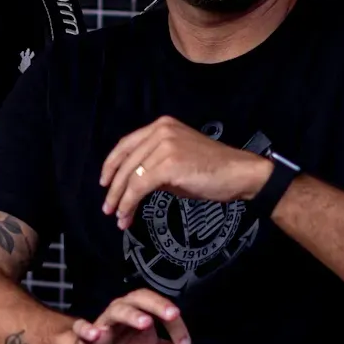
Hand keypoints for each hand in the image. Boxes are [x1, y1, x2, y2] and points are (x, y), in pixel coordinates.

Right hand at [59, 290, 192, 343]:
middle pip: (139, 298)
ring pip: (116, 311)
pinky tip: (95, 334)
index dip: (175, 324)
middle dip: (157, 305)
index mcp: (140, 313)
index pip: (160, 308)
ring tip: (144, 323)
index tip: (185, 343)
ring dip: (131, 314)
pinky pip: (82, 329)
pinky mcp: (85, 338)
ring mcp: (103, 324)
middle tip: (172, 315)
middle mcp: (122, 312)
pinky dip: (87, 329)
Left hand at [99, 116, 273, 230]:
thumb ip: (154, 166)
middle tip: (107, 208)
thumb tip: (133, 185)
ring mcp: (164, 145)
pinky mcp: (169, 164)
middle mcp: (160, 131)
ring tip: (118, 217)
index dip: (111, 165)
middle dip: (113, 188)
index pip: (126, 144)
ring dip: (120, 200)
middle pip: (125, 161)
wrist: (238, 173)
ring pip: (131, 176)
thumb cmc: (211, 170)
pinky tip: (128, 215)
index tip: (104, 183)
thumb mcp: (177, 161)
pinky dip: (130, 203)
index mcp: (161, 126)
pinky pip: (139, 186)